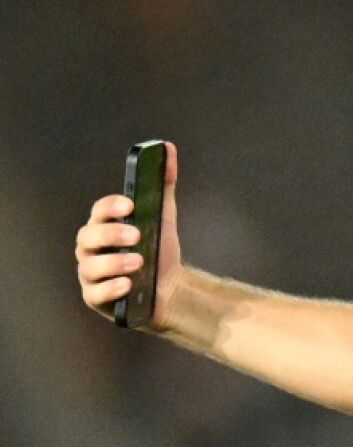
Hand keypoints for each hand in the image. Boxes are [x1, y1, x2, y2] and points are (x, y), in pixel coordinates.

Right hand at [75, 142, 182, 329]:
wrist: (170, 288)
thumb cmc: (159, 249)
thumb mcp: (163, 216)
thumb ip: (163, 184)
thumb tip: (167, 148)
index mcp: (104, 226)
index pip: (98, 211)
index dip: (110, 206)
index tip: (130, 205)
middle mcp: (92, 249)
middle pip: (88, 236)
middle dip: (110, 233)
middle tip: (136, 235)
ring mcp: (91, 275)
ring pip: (89, 267)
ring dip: (113, 262)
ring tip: (139, 261)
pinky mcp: (96, 298)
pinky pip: (95, 294)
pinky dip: (111, 288)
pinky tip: (128, 284)